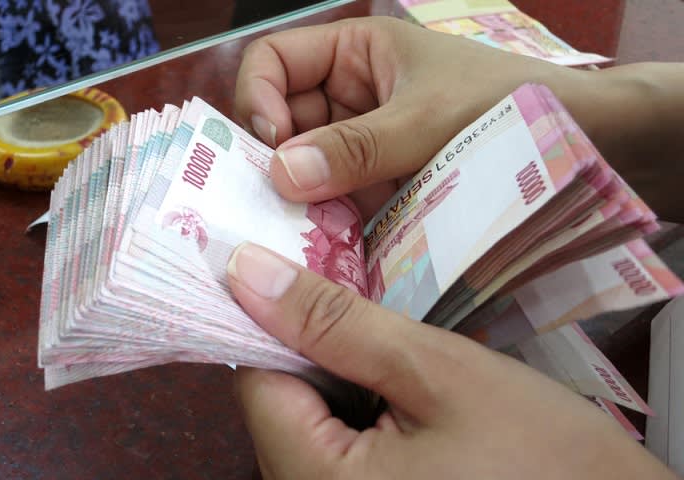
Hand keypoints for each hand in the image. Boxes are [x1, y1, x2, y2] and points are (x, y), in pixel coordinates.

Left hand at [227, 242, 674, 478]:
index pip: (255, 381)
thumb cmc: (544, 457)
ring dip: (336, 370)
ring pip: (306, 420)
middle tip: (356, 291)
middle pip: (278, 402)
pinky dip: (355, 402)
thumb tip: (247, 272)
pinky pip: (335, 445)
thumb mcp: (437, 371)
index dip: (271, 318)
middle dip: (310, 342)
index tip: (299, 265)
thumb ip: (335, 323)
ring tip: (383, 334)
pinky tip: (392, 378)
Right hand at [234, 17, 683, 221]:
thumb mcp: (428, 120)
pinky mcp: (381, 190)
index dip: (257, 100)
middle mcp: (351, 99)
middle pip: (282, 122)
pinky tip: (322, 253)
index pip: (273, 62)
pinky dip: (326, 226)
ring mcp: (364, 148)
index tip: (273, 149)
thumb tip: (280, 173)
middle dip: (274, 161)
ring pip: (305, 170)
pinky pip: (336, 203)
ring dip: (298, 201)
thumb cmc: (508, 108)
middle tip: (270, 210)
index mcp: (356, 55)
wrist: (588, 144)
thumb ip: (356, 147)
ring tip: (292, 238)